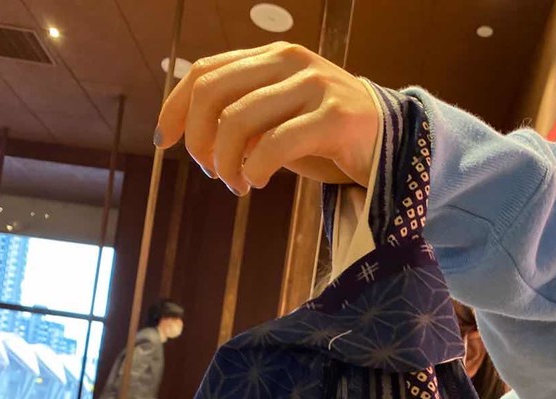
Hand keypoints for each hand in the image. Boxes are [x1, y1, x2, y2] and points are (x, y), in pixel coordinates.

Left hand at [155, 42, 378, 195]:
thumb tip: (193, 135)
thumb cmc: (326, 136)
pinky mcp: (334, 118)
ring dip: (226, 163)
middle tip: (211, 173)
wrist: (390, 143)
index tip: (165, 141)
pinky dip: (256, 168)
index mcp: (270, 56)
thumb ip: (242, 116)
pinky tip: (258, 182)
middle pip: (213, 93)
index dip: (176, 107)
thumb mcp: (278, 118)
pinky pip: (275, 143)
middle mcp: (289, 62)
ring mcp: (314, 86)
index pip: (205, 71)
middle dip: (199, 140)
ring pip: (238, 121)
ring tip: (238, 185)